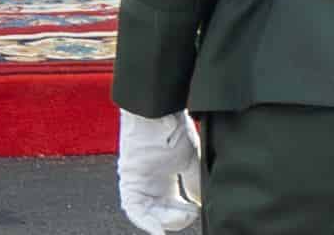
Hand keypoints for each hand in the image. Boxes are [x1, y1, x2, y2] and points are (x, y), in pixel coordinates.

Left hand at [116, 111, 202, 234]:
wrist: (157, 111)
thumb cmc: (172, 125)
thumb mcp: (190, 158)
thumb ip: (195, 182)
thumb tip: (204, 203)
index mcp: (165, 177)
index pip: (174, 206)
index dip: (185, 215)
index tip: (197, 212)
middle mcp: (150, 182)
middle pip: (162, 213)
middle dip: (178, 219)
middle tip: (191, 213)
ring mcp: (138, 182)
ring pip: (149, 215)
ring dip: (167, 221)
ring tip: (183, 215)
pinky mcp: (129, 181)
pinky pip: (135, 210)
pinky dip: (147, 223)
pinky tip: (160, 231)